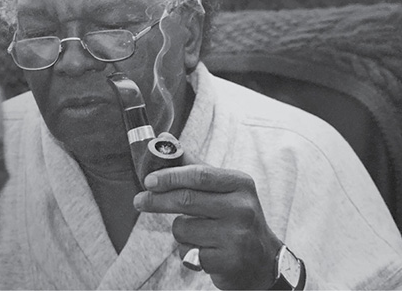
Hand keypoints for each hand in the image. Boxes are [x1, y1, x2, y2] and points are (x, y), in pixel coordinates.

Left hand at [133, 153, 282, 289]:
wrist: (262, 258)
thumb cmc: (235, 216)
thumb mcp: (223, 189)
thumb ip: (193, 166)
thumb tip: (164, 140)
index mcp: (241, 184)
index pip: (200, 175)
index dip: (170, 176)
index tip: (148, 180)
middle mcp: (242, 208)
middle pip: (187, 200)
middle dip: (157, 200)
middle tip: (139, 201)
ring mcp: (237, 236)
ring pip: (183, 228)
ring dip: (180, 231)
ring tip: (197, 233)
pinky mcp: (229, 261)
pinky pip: (188, 252)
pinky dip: (187, 252)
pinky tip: (204, 250)